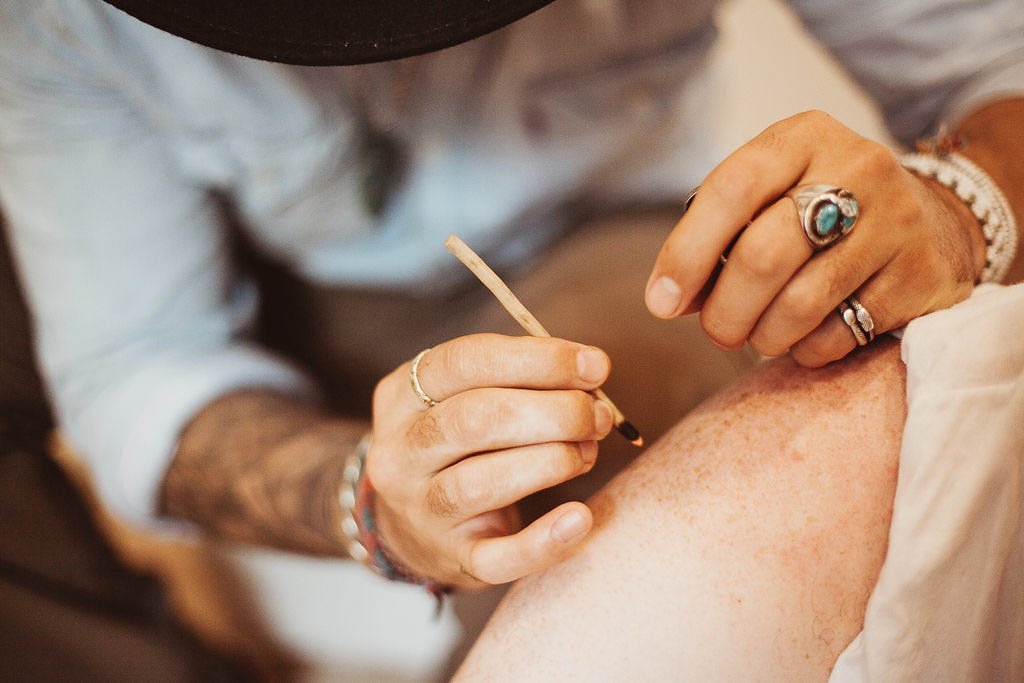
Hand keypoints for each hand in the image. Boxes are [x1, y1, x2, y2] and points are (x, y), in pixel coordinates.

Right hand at [366, 333, 614, 587]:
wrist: (414, 526)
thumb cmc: (458, 445)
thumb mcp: (464, 397)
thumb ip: (518, 378)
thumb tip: (589, 369)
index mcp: (401, 396)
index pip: (464, 362)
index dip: (537, 359)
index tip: (594, 365)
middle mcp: (401, 452)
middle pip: (474, 420)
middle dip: (553, 412)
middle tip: (597, 415)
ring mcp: (421, 510)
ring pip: (481, 484)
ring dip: (552, 462)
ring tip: (587, 452)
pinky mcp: (453, 559)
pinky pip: (498, 558)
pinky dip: (544, 541)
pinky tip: (580, 519)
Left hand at [645, 110, 985, 366]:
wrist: (934, 222)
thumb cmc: (820, 214)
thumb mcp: (769, 198)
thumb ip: (716, 238)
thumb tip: (668, 298)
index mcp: (804, 138)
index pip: (732, 190)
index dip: (687, 253)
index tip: (661, 302)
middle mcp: (858, 167)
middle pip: (763, 255)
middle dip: (724, 311)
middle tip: (718, 332)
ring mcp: (897, 220)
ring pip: (800, 303)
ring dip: (763, 336)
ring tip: (759, 335)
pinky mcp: (921, 275)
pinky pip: (840, 334)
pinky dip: (806, 349)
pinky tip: (805, 336)